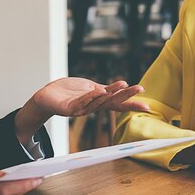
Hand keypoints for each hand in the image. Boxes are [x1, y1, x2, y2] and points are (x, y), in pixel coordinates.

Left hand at [15, 78, 149, 143]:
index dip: (132, 103)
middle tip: (140, 89)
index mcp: (98, 101)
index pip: (118, 103)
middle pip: (113, 102)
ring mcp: (81, 109)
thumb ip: (104, 89)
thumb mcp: (90, 88)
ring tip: (124, 85)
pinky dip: (91, 97)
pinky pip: (82, 103)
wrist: (47, 96)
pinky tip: (100, 91)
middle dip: (127, 96)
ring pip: (99, 102)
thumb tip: (122, 87)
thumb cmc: (68, 91)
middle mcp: (92, 107)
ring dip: (112, 93)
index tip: (147, 105)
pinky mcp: (68, 109)